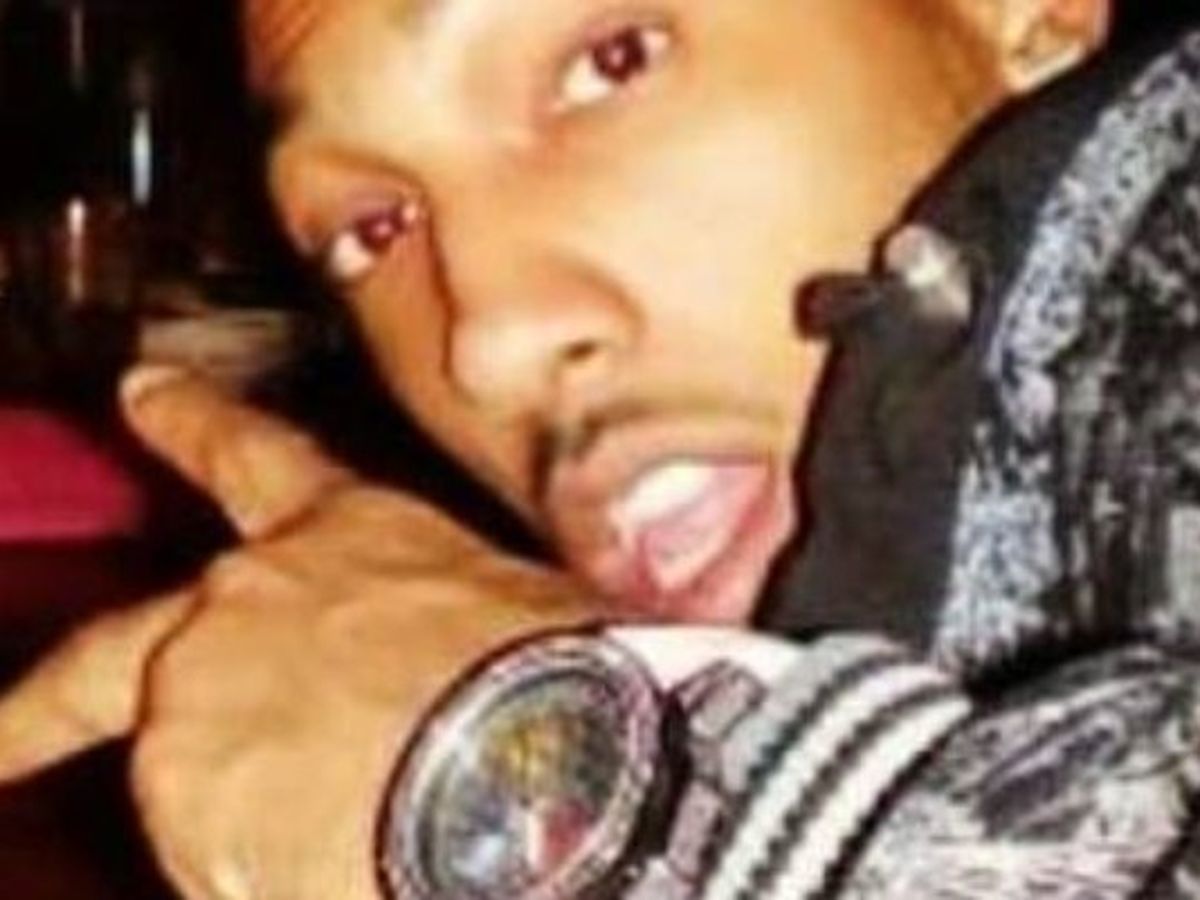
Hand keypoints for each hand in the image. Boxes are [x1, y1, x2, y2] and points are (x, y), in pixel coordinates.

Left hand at [0, 367, 596, 899]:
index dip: (193, 420)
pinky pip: (214, 845)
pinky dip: (259, 861)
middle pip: (114, 649)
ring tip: (321, 836)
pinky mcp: (181, 796)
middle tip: (1, 729)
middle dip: (45, 698)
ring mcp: (198, 698)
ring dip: (239, 805)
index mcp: (345, 536)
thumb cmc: (555, 674)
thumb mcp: (514, 616)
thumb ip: (452, 627)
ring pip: (188, 769)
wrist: (532, 760)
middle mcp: (245, 603)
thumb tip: (467, 670)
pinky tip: (338, 864)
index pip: (253, 455)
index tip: (143, 388)